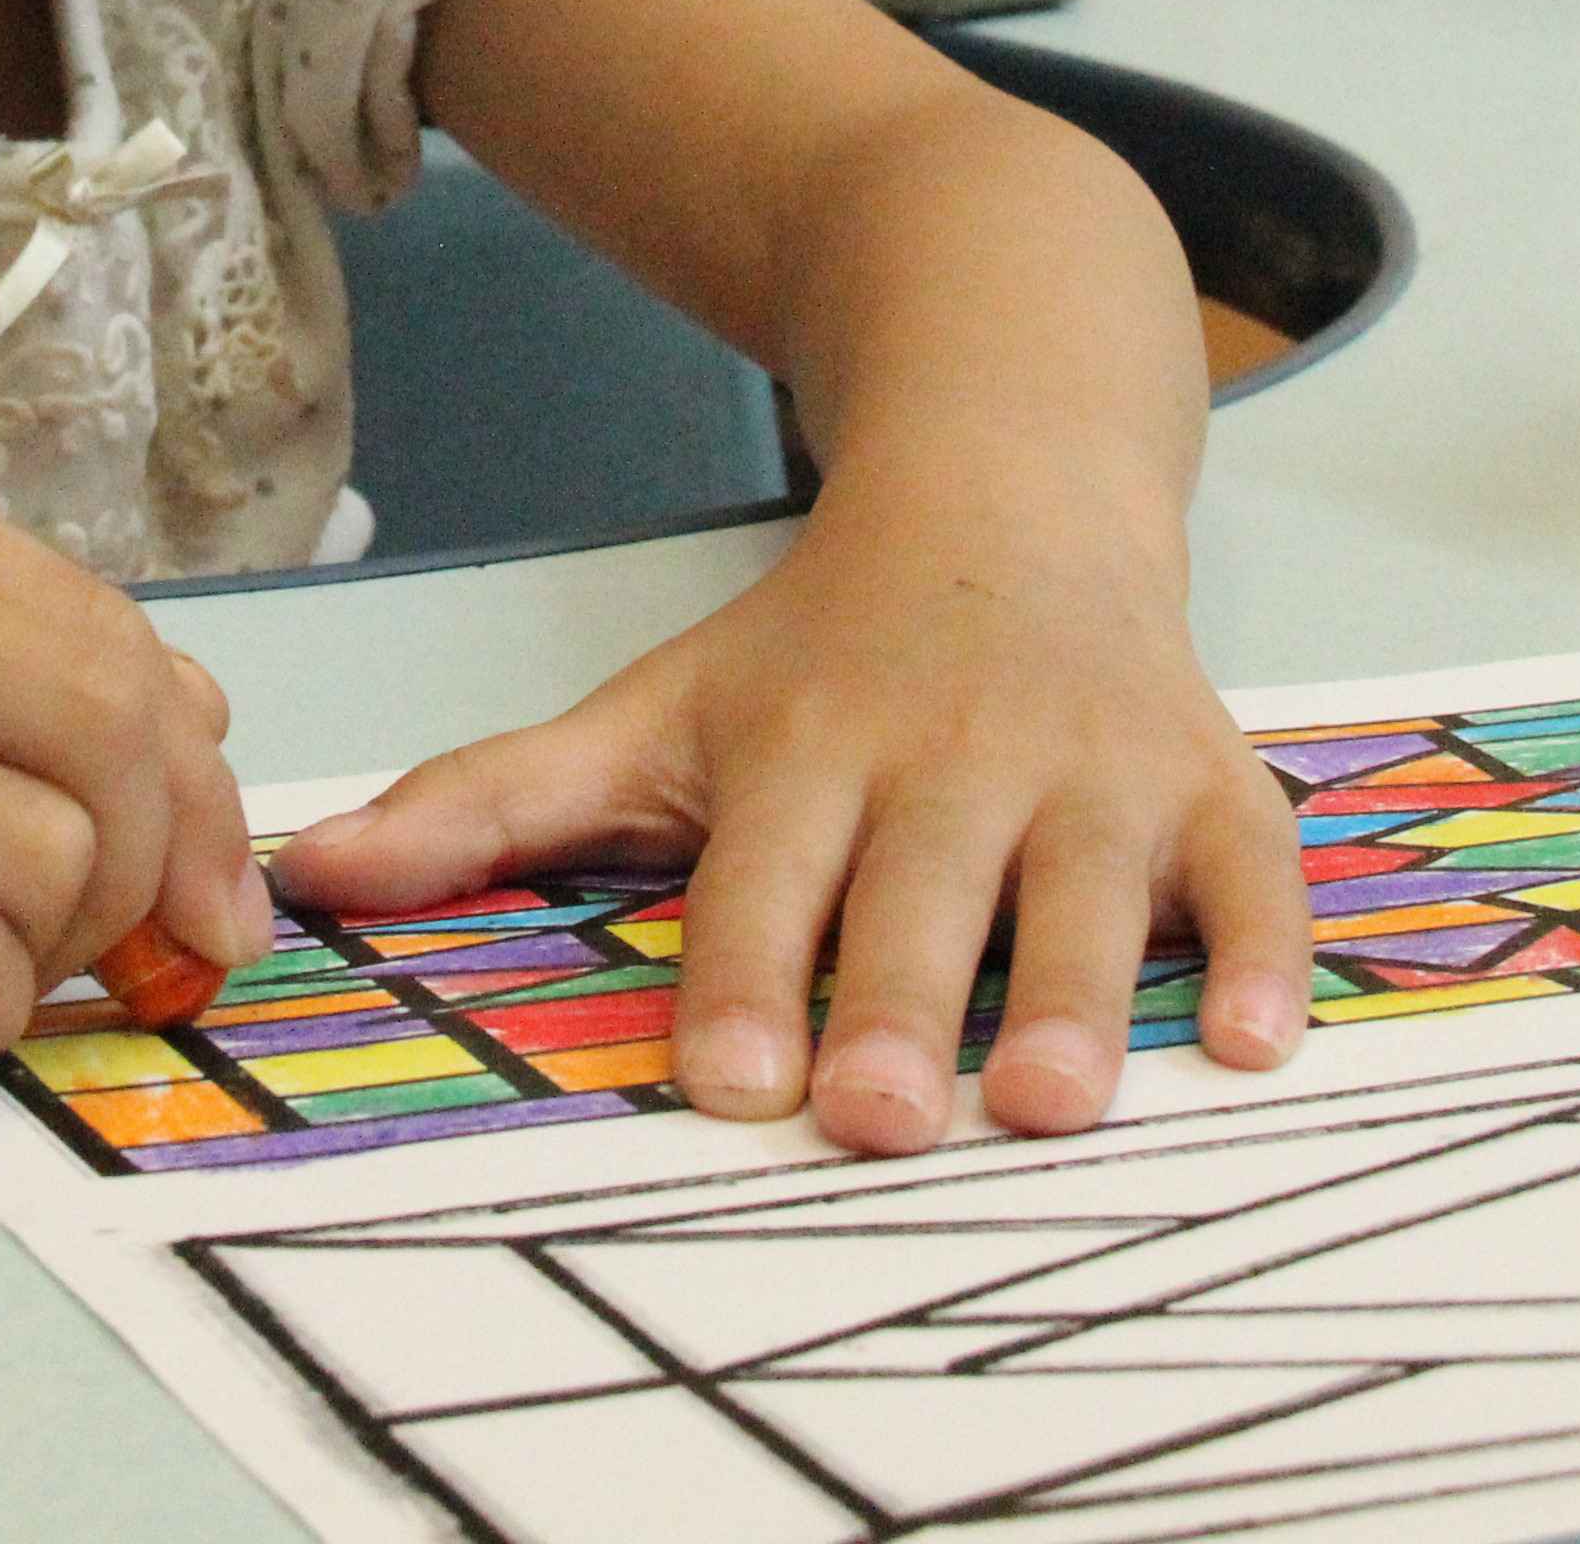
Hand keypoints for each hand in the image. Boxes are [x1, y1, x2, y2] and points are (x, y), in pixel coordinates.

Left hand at [269, 474, 1309, 1155]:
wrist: (1009, 464)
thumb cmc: (819, 638)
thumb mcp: (656, 706)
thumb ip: (495, 801)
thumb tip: (311, 877)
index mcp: (809, 744)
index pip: (765, 876)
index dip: (747, 975)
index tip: (729, 1077)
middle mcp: (951, 751)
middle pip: (921, 896)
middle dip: (899, 1003)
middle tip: (879, 1115)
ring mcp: (1092, 761)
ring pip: (1090, 892)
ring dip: (1076, 997)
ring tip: (1050, 1103)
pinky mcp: (1209, 771)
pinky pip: (1254, 868)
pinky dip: (1267, 953)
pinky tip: (1263, 1046)